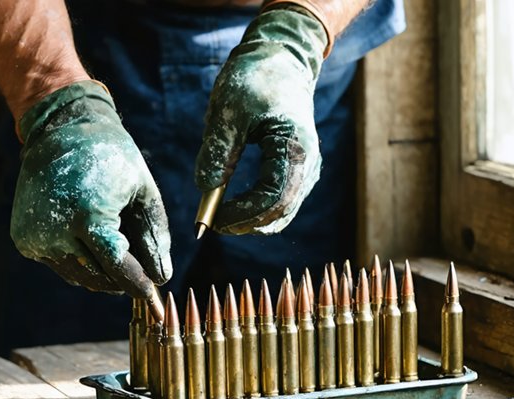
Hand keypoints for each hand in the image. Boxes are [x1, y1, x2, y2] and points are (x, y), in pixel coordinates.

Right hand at [11, 81, 171, 295]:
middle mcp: (56, 230)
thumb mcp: (142, 189)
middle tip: (142, 275)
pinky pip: (61, 266)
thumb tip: (161, 277)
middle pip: (99, 277)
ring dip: (102, 273)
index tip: (153, 296)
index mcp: (87, 215)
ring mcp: (36, 237)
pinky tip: (89, 240)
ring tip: (117, 251)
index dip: (137, 284)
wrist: (59, 131)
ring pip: (79, 277)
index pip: (117, 266)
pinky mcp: (24, 239)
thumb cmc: (110, 157)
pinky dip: (80, 262)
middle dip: (123, 279)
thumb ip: (154, 235)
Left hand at [195, 6, 327, 234]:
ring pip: (285, 211)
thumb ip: (218, 151)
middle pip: (281, 211)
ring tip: (221, 218)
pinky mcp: (299, 168)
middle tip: (213, 224)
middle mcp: (308, 162)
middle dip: (246, 223)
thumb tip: (205, 188)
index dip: (241, 214)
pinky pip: (284, 201)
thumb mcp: (228, 112)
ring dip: (254, 221)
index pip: (272, 197)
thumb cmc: (254, 80)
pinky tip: (237, 209)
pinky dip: (261, 210)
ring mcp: (307, 167)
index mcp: (294, 147)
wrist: (280, 60)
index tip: (211, 218)